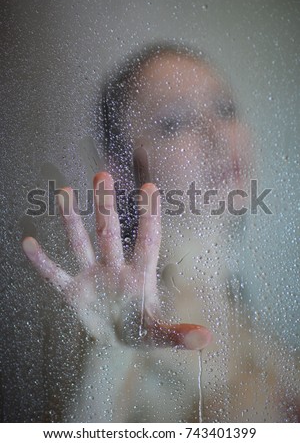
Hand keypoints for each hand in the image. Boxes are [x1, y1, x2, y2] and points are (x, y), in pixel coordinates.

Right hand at [22, 172, 211, 349]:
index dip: (148, 217)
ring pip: (80, 243)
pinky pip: (54, 274)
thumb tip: (208, 338)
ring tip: (63, 191)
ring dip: (71, 220)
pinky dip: (41, 262)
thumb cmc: (140, 330)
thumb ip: (180, 335)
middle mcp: (114, 268)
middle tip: (102, 175)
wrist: (115, 341)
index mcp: (139, 276)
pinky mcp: (73, 291)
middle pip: (108, 233)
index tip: (150, 189)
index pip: (147, 242)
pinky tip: (28, 243)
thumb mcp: (160, 335)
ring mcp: (92, 277)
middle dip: (105, 206)